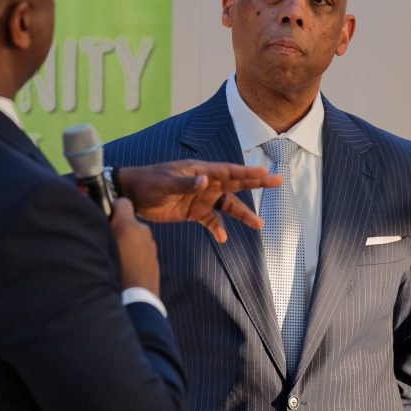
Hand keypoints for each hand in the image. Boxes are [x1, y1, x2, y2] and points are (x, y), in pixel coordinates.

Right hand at [110, 198, 159, 294]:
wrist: (136, 302)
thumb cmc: (115, 274)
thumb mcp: (102, 248)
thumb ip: (103, 231)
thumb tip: (99, 222)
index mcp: (129, 226)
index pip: (123, 202)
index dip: (113, 207)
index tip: (106, 218)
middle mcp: (143, 232)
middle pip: (129, 222)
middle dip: (120, 228)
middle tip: (107, 243)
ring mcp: (151, 246)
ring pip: (136, 237)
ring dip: (128, 243)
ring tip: (116, 260)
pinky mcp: (155, 260)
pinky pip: (142, 251)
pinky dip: (135, 256)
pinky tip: (126, 269)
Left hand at [119, 160, 282, 242]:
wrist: (132, 195)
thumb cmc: (149, 183)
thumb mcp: (166, 182)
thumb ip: (186, 183)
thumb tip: (204, 181)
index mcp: (201, 171)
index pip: (229, 171)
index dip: (248, 172)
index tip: (266, 173)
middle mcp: (205, 184)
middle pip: (235, 184)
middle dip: (256, 184)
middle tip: (278, 182)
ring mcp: (200, 199)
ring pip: (227, 206)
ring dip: (242, 214)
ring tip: (259, 224)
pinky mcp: (193, 213)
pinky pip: (211, 221)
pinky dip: (218, 230)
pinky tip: (223, 239)